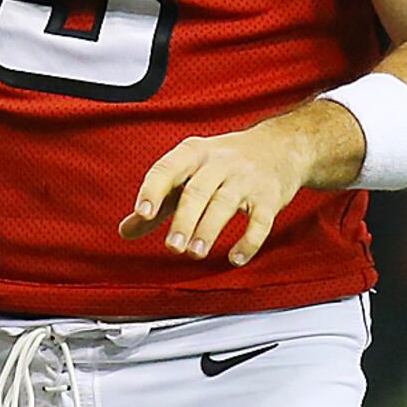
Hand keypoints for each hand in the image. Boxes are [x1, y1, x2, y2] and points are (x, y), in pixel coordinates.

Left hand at [121, 105, 355, 266]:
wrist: (281, 147)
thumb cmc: (224, 165)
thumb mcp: (190, 173)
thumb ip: (159, 203)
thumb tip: (125, 231)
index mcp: (193, 153)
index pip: (167, 168)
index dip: (153, 190)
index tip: (142, 213)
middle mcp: (220, 162)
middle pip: (197, 191)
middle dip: (184, 220)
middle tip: (172, 247)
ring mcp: (246, 179)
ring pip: (225, 204)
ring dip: (209, 230)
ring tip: (195, 252)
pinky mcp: (270, 197)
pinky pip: (260, 221)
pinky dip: (249, 241)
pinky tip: (235, 258)